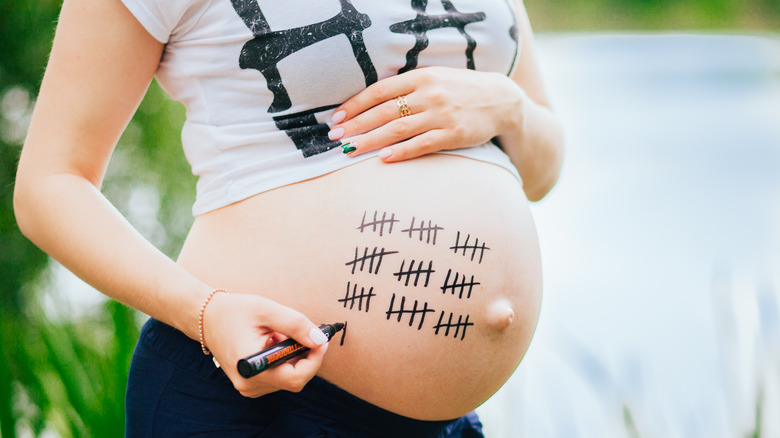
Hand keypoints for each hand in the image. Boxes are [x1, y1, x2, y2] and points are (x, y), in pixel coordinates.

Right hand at [202, 293, 328, 397]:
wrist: (207, 317)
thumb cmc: (235, 311)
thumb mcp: (268, 311)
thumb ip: (296, 325)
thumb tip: (320, 339)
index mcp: (252, 368)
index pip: (296, 378)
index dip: (315, 359)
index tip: (321, 339)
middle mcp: (250, 384)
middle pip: (295, 379)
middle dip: (305, 356)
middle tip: (305, 332)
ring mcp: (249, 387)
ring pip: (288, 377)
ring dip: (293, 356)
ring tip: (278, 334)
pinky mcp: (250, 383)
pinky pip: (278, 376)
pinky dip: (283, 360)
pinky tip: (272, 342)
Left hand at [328, 66, 523, 161]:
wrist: (501, 100)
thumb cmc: (459, 91)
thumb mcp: (434, 79)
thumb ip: (406, 87)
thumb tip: (370, 103)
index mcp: (421, 76)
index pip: (379, 90)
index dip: (355, 104)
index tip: (337, 117)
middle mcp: (429, 94)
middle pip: (384, 111)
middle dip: (356, 125)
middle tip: (335, 138)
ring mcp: (441, 114)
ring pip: (398, 129)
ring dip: (370, 140)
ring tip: (349, 150)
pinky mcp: (453, 134)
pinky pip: (422, 145)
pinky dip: (401, 152)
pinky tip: (384, 159)